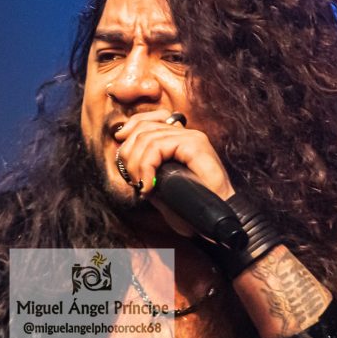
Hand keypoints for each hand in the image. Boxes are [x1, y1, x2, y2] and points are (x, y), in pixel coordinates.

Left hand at [114, 110, 234, 233]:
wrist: (217, 218)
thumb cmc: (192, 207)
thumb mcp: (162, 186)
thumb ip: (147, 171)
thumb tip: (125, 161)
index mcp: (179, 139)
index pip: (148, 120)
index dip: (131, 127)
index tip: (119, 141)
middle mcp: (186, 134)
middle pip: (144, 126)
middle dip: (129, 152)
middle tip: (134, 179)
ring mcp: (192, 137)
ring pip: (148, 137)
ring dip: (137, 164)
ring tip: (143, 185)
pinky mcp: (195, 145)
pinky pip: (159, 147)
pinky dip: (147, 166)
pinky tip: (149, 185)